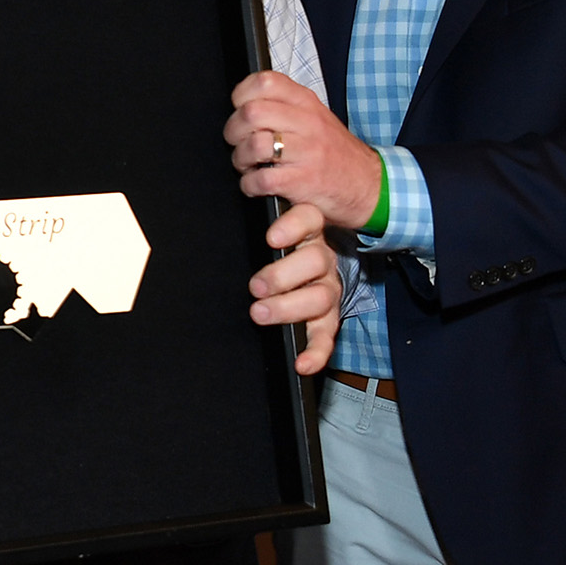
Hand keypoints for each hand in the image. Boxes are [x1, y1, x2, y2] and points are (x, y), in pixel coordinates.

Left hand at [225, 72, 381, 229]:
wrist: (369, 185)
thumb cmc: (334, 152)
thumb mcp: (315, 117)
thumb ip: (284, 105)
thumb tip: (244, 103)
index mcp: (306, 102)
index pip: (265, 81)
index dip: (242, 95)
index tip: (239, 110)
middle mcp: (307, 123)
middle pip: (251, 113)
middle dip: (234, 131)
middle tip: (237, 142)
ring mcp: (307, 152)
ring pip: (254, 144)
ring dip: (240, 158)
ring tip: (246, 165)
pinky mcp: (303, 181)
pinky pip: (262, 179)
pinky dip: (249, 185)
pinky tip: (255, 185)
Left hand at [250, 200, 340, 375]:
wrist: (301, 277)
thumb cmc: (274, 254)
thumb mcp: (268, 233)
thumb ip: (254, 222)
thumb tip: (237, 201)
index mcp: (306, 233)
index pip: (308, 219)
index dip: (293, 227)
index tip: (270, 239)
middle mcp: (321, 259)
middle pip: (315, 260)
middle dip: (282, 275)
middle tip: (256, 286)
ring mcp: (327, 290)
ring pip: (320, 297)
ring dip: (288, 308)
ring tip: (260, 313)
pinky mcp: (328, 320)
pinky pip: (326, 338)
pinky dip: (316, 353)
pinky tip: (301, 363)